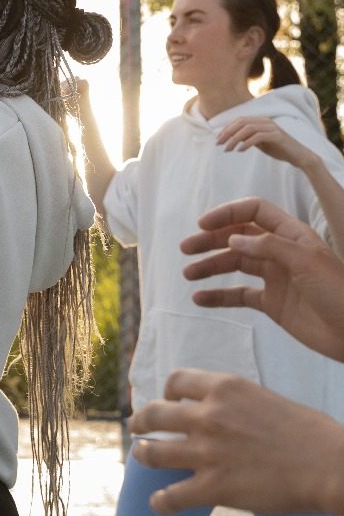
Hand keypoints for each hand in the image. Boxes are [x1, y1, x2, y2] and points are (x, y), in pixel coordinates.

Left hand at [128, 368, 343, 514]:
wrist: (332, 466)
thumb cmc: (310, 433)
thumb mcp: (264, 399)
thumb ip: (235, 403)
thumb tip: (220, 410)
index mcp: (224, 388)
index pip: (176, 381)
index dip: (166, 391)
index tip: (166, 400)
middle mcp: (208, 416)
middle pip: (155, 413)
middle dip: (141, 421)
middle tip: (137, 426)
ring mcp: (207, 452)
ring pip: (153, 452)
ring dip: (143, 455)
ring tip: (141, 456)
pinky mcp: (214, 487)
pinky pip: (172, 496)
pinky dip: (161, 501)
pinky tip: (158, 502)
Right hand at [180, 196, 343, 361]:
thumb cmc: (340, 293)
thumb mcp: (307, 262)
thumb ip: (269, 246)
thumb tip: (233, 238)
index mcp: (292, 236)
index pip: (254, 213)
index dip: (228, 214)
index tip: (203, 225)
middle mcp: (280, 253)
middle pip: (238, 238)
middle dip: (211, 240)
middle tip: (186, 248)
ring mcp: (275, 278)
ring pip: (235, 265)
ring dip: (210, 267)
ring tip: (187, 274)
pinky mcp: (272, 303)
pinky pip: (239, 295)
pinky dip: (218, 296)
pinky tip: (199, 298)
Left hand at [214, 116, 313, 167]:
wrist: (298, 156)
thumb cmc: (278, 149)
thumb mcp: (259, 142)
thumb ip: (247, 137)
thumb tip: (230, 137)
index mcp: (261, 121)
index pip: (239, 120)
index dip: (226, 129)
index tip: (217, 140)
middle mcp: (266, 121)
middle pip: (241, 122)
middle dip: (227, 133)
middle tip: (218, 144)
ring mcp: (272, 127)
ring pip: (248, 128)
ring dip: (235, 139)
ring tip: (227, 150)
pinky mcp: (277, 136)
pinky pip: (258, 137)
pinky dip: (246, 143)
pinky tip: (240, 151)